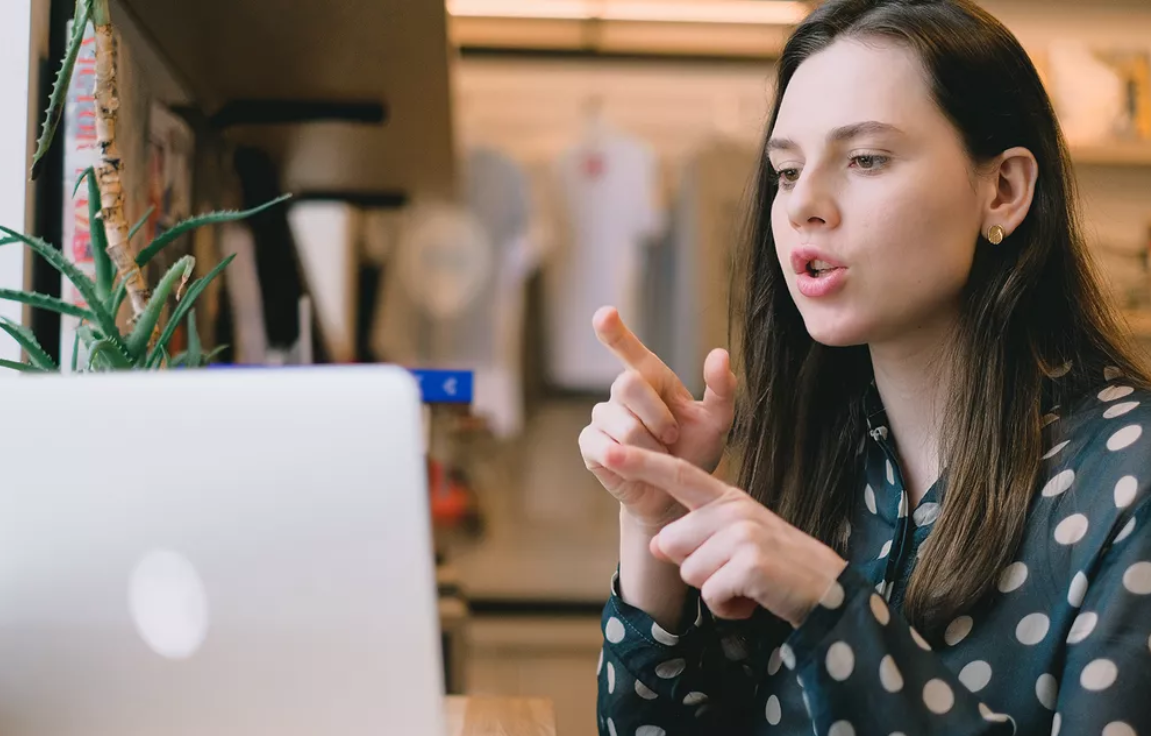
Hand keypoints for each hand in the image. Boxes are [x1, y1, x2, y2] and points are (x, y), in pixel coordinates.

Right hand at [579, 306, 736, 528]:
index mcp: (651, 378)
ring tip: (658, 457)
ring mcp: (602, 417)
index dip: (614, 332)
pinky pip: (603, 445)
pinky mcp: (590, 444)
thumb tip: (719, 353)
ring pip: (621, 423)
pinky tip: (634, 465)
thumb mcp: (716, 422)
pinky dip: (626, 459)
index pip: (628, 349)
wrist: (675, 495)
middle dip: (656, 415)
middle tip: (673, 437)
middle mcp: (622, 392)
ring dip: (649, 446)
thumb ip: (721, 389)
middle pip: (627, 384)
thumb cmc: (694, 452)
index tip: (604, 314)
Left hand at [601, 442, 848, 626]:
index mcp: (728, 498)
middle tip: (735, 572)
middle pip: (672, 544)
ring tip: (747, 584)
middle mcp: (733, 509)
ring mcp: (743, 533)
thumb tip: (658, 546)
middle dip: (695, 570)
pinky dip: (729, 608)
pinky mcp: (750, 563)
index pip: (678, 475)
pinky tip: (753, 599)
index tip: (609, 449)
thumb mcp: (735, 543)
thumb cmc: (776, 567)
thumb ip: (696, 537)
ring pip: (690, 572)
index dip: (641, 463)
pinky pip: (711, 594)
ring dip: (714, 591)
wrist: (829, 592)